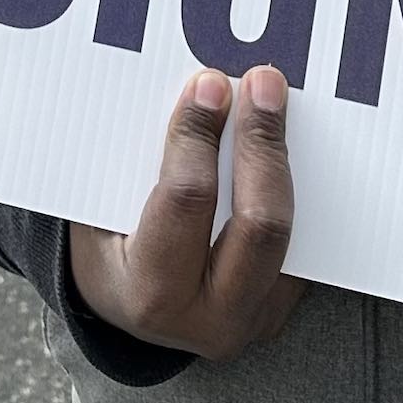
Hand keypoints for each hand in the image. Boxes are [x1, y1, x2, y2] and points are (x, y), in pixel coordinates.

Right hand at [69, 65, 305, 360]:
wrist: (132, 315)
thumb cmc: (109, 255)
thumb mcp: (97, 219)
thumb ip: (139, 167)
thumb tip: (191, 93)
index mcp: (153, 295)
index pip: (187, 202)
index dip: (198, 137)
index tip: (208, 86)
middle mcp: (213, 319)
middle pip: (261, 223)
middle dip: (262, 142)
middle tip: (262, 83)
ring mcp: (258, 319)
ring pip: (294, 229)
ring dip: (286, 158)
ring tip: (277, 103)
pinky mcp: (285, 307)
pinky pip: (304, 238)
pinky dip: (296, 184)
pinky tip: (285, 140)